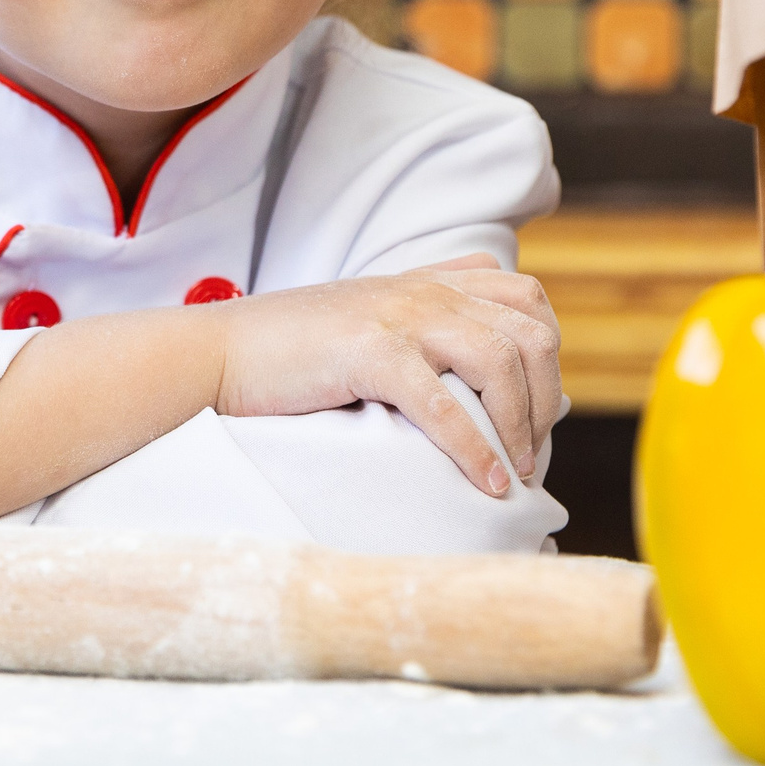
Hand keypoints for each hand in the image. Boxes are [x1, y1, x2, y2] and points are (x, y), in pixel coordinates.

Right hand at [209, 254, 562, 496]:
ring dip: (520, 427)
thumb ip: (425, 330)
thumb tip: (493, 383)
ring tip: (512, 474)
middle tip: (528, 455)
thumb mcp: (369, 321)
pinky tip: (486, 483)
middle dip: (544, 400)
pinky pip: (444, 403)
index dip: (546, 357)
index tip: (534, 412)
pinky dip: (475, 449)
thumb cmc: (291, 354)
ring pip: (501, 362)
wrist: (218, 353)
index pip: (527, 299)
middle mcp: (424, 290)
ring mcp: (399, 316)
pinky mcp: (370, 351)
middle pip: (531, 333)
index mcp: (429, 282)